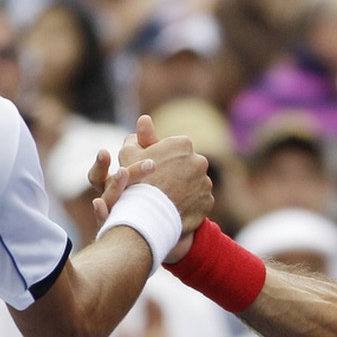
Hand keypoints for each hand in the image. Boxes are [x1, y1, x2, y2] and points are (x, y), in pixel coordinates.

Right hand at [92, 115, 212, 260]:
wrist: (147, 217)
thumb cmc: (135, 182)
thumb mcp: (129, 155)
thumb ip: (138, 137)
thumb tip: (145, 120)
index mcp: (182, 144)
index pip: (175, 148)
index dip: (161, 158)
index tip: (152, 169)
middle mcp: (199, 160)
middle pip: (185, 165)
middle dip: (175, 173)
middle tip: (158, 187)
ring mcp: (206, 182)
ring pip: (193, 183)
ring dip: (183, 188)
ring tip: (165, 199)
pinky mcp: (208, 202)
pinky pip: (198, 200)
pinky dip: (189, 204)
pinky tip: (174, 209)